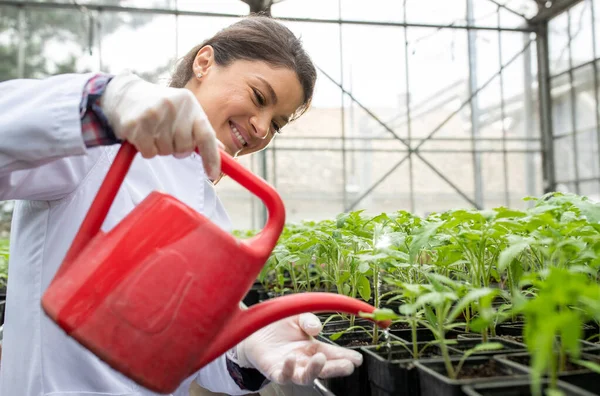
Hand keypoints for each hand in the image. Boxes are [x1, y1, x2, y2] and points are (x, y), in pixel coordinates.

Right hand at [100, 72, 219, 179]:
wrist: (125, 94)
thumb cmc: (161, 108)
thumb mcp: (184, 112)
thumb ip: (202, 132)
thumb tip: (222, 150)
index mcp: (190, 103)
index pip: (206, 135)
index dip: (211, 157)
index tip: (213, 175)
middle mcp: (174, 106)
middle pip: (184, 148)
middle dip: (177, 149)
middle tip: (167, 137)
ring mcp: (154, 113)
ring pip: (166, 151)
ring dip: (160, 148)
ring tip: (153, 132)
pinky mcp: (136, 123)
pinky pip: (149, 152)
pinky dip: (146, 150)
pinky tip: (142, 135)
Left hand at [236, 314, 362, 385]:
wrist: (253, 330)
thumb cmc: (278, 325)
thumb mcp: (297, 317)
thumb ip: (308, 320)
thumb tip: (317, 328)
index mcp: (313, 347)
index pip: (333, 354)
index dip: (346, 357)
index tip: (358, 359)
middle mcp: (304, 360)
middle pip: (324, 369)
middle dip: (337, 368)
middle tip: (348, 366)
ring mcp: (291, 367)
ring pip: (306, 376)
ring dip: (314, 370)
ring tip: (320, 359)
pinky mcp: (275, 370)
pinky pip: (284, 375)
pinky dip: (289, 369)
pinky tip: (291, 358)